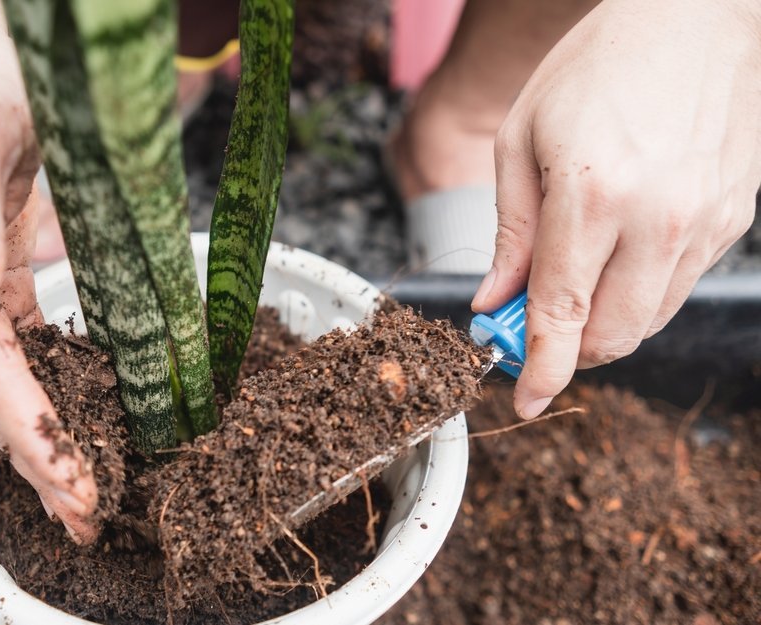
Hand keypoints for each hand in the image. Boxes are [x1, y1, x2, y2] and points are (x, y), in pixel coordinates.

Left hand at [473, 0, 760, 417]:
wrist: (695, 17)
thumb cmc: (594, 68)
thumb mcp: (521, 141)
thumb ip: (511, 234)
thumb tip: (494, 303)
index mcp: (592, 195)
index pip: (562, 314)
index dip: (540, 369)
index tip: (524, 403)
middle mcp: (658, 219)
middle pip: (612, 335)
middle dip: (568, 349)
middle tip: (533, 327)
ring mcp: (705, 223)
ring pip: (649, 321)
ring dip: (605, 324)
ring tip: (575, 281)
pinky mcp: (733, 220)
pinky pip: (681, 287)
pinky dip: (641, 293)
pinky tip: (620, 253)